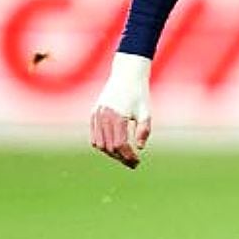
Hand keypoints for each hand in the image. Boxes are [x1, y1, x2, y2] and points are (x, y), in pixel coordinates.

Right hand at [89, 52, 152, 169]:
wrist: (126, 75)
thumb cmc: (139, 93)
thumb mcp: (145, 112)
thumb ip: (143, 130)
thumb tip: (140, 148)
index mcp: (117, 116)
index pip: (120, 144)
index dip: (128, 156)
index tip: (137, 162)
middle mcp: (104, 116)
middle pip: (109, 147)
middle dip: (121, 158)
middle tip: (133, 163)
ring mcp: (96, 115)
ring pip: (99, 144)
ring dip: (111, 153)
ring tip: (124, 156)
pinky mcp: (93, 114)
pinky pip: (94, 136)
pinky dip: (102, 145)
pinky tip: (115, 148)